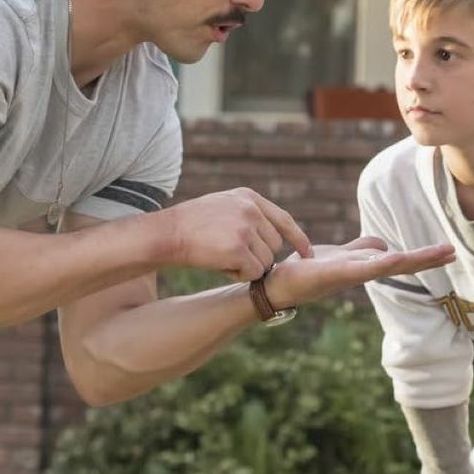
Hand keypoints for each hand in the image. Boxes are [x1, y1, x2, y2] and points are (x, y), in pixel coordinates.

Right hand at [159, 188, 312, 280]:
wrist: (166, 234)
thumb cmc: (189, 225)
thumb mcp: (221, 206)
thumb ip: (247, 214)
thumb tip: (273, 236)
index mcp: (248, 197)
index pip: (283, 219)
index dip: (298, 238)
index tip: (308, 253)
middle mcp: (251, 210)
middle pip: (274, 246)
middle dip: (257, 257)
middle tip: (228, 254)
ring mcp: (246, 228)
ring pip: (266, 262)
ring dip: (247, 267)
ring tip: (220, 256)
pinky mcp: (239, 249)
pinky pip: (253, 273)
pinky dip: (238, 275)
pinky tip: (219, 265)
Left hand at [263, 236, 454, 308]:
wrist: (277, 284)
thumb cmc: (308, 271)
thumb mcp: (339, 254)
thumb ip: (362, 249)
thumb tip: (384, 244)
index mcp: (363, 266)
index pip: (399, 259)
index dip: (423, 256)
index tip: (448, 250)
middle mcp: (360, 272)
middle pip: (400, 263)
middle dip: (427, 258)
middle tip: (453, 252)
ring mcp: (349, 274)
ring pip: (387, 265)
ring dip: (413, 260)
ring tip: (437, 253)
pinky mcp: (333, 274)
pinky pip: (361, 269)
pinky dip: (380, 264)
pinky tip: (397, 258)